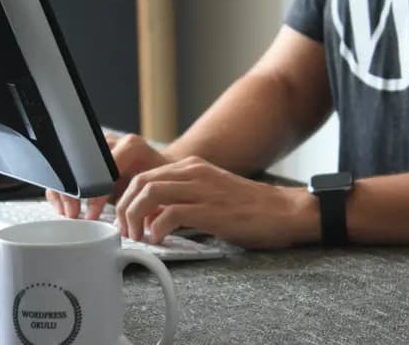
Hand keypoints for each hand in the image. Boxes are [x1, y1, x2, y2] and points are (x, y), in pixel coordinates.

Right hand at [46, 133, 173, 218]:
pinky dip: (63, 187)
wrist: (165, 169)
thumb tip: (137, 223)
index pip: (104, 169)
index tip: (92, 214)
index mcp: (131, 146)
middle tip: (72, 214)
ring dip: (64, 190)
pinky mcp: (89, 154)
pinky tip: (63, 205)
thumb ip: (149, 202)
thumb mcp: (160, 190)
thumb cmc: (164, 182)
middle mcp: (113, 141)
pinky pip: (68, 168)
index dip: (95, 194)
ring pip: (70, 163)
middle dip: (73, 191)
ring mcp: (99, 146)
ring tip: (67, 212)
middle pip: (82, 163)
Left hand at [115, 156, 318, 249]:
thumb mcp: (210, 194)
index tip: (124, 219)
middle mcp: (193, 172)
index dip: (127, 198)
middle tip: (126, 231)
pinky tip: (160, 240)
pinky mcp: (210, 209)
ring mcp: (202, 189)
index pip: (144, 174)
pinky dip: (156, 229)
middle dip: (124, 207)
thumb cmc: (249, 209)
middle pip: (140, 181)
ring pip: (148, 193)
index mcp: (192, 167)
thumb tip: (151, 217)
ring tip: (138, 237)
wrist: (284, 211)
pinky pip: (169, 214)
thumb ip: (181, 200)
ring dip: (135, 217)